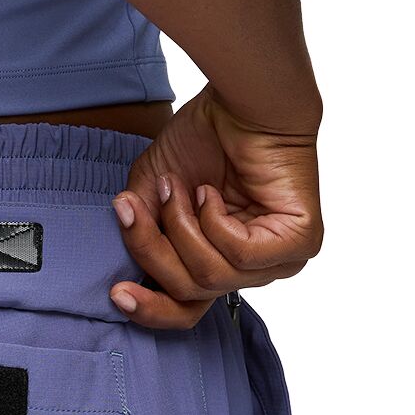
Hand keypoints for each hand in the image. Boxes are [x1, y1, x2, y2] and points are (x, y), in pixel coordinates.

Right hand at [110, 84, 322, 328]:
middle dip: (154, 251)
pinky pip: (240, 257)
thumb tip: (127, 273)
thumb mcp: (152, 197)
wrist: (241, 102)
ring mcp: (279, 261)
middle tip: (134, 209)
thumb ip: (142, 236)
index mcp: (219, 265)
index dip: (148, 309)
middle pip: (189, 294)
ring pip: (211, 277)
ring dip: (182, 228)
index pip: (185, 312)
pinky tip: (213, 193)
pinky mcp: (299, 242)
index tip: (115, 292)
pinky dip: (216, 223)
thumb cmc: (203, 141)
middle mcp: (251, 271)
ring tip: (179, 189)